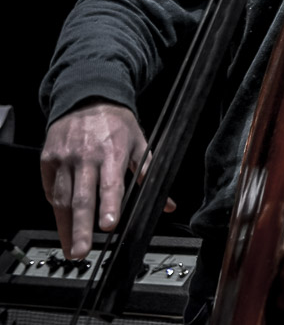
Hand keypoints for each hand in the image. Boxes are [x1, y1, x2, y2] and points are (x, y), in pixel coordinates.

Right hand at [40, 101, 174, 258]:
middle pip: (81, 197)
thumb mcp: (139, 142)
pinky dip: (55, 206)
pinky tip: (63, 221)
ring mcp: (64, 158)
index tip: (109, 225)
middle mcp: (86, 156)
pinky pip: (50, 188)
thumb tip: (169, 204)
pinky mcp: (48, 160)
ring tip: (71, 247)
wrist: (87, 98)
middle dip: (81, 227)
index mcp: (112, 152)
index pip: (111, 183)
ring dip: (65, 226)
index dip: (109, 205)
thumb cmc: (116, 123)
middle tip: (81, 251)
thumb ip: (149, 174)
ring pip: (61, 198)